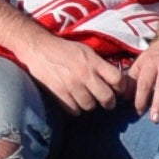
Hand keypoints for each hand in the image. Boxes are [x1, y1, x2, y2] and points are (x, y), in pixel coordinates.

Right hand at [12, 29, 128, 111]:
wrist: (38, 48)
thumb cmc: (64, 49)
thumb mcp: (86, 51)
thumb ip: (100, 65)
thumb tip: (114, 81)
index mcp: (93, 61)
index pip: (117, 79)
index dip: (120, 87)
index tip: (117, 90)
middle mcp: (84, 74)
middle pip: (107, 97)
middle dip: (109, 102)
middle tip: (106, 102)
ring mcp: (71, 85)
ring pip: (90, 106)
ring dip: (90, 104)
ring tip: (86, 98)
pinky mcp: (59, 93)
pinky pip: (74, 110)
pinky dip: (75, 108)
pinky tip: (73, 100)